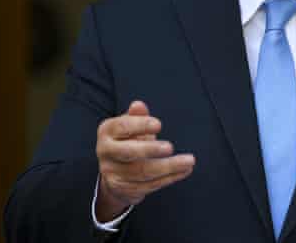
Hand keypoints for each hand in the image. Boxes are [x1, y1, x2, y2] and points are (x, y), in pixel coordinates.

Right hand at [95, 100, 195, 221]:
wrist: (114, 173)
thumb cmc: (127, 141)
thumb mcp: (130, 126)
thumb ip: (136, 116)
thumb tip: (139, 105)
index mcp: (107, 131)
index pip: (122, 127)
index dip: (140, 125)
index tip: (159, 125)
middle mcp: (105, 152)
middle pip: (129, 152)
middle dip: (150, 149)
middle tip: (170, 147)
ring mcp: (112, 172)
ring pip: (143, 172)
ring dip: (169, 167)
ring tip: (189, 161)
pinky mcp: (123, 189)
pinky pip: (150, 184)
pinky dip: (170, 178)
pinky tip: (185, 170)